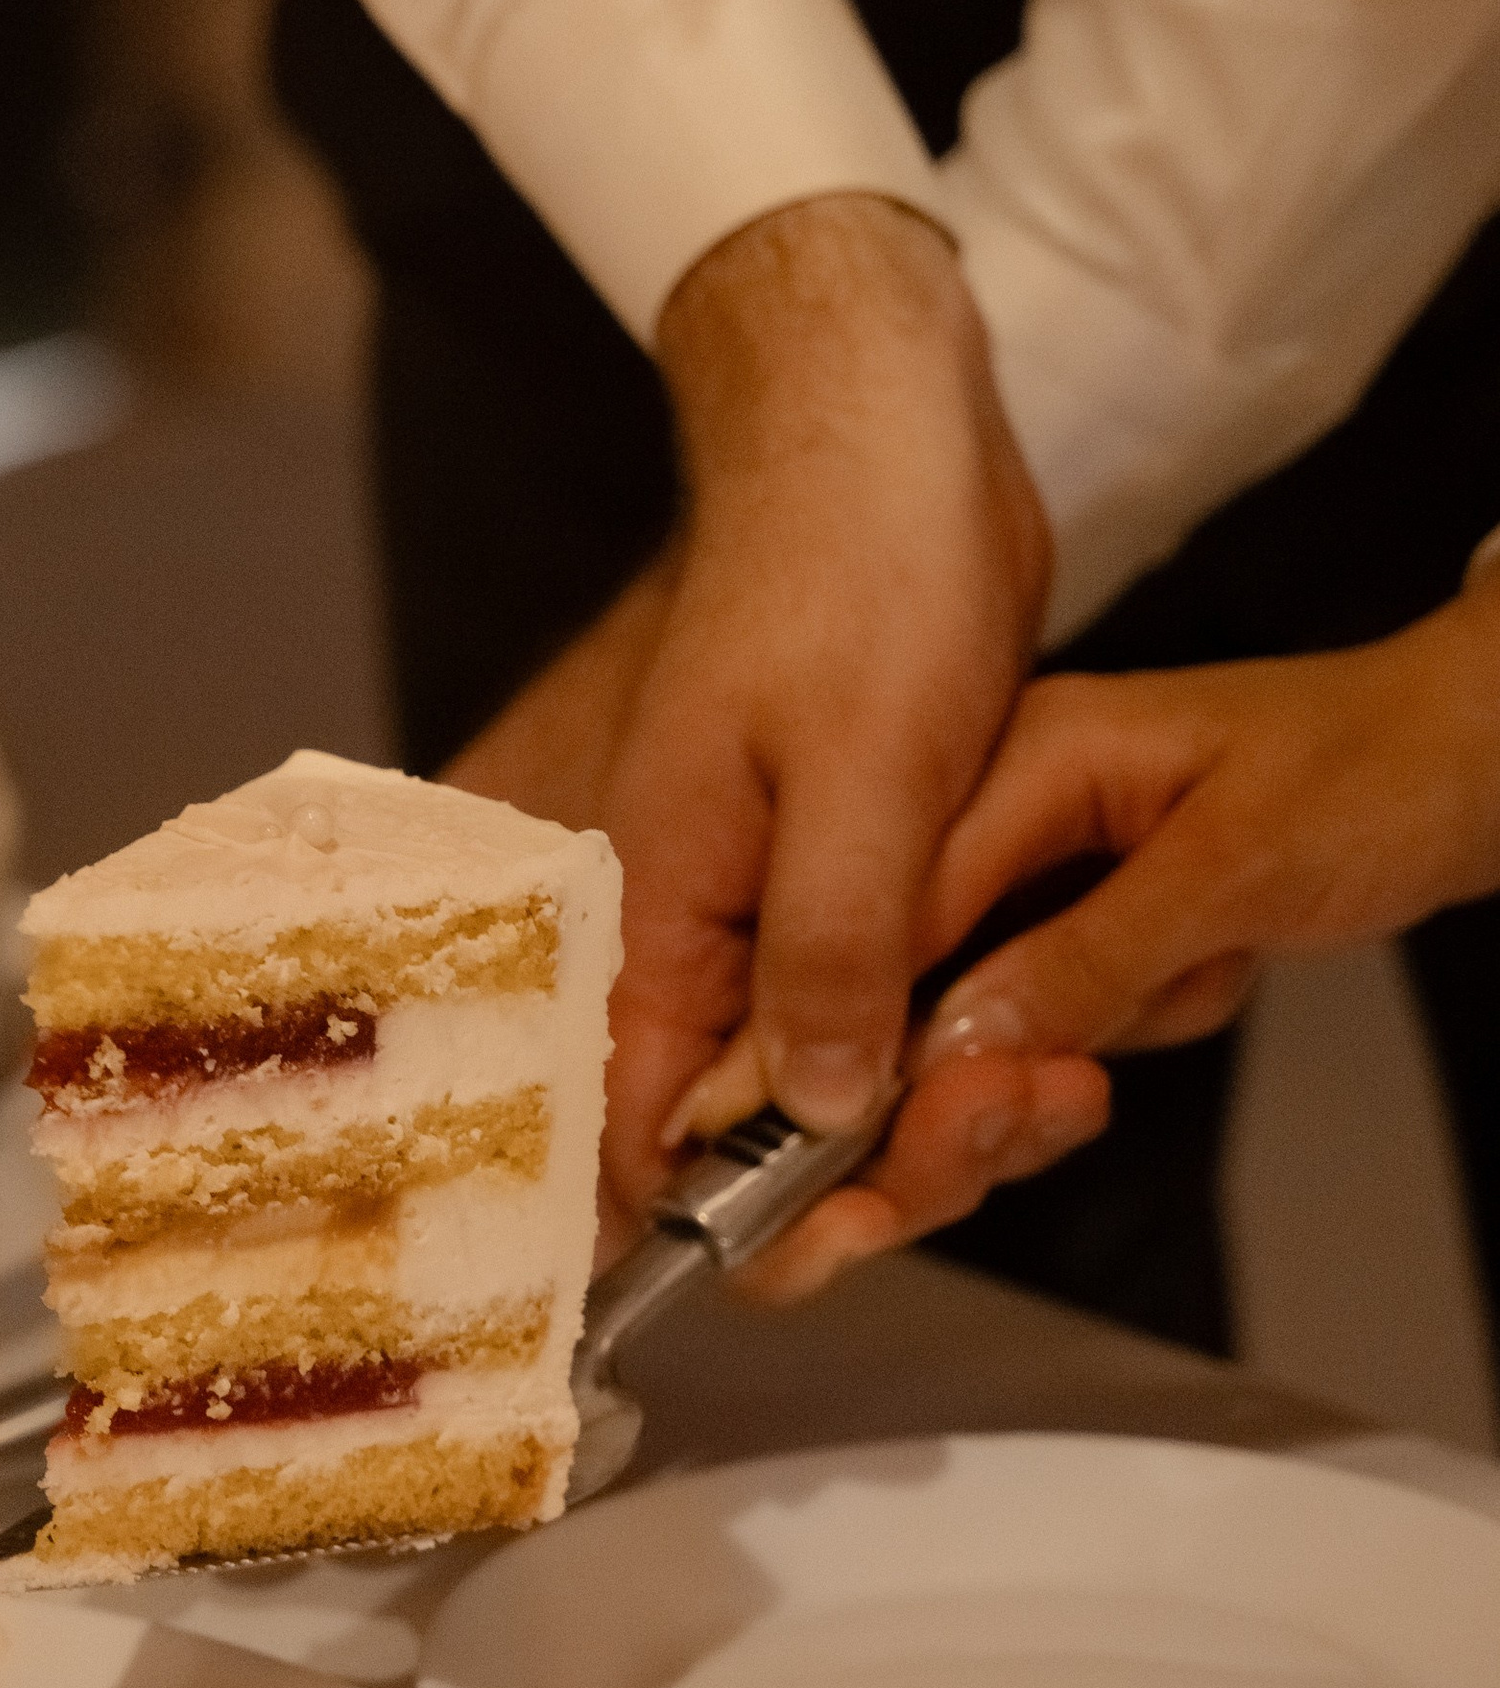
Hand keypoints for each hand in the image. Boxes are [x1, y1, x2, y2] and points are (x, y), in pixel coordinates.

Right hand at [450, 193, 1052, 1236]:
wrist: (877, 435)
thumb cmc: (856, 577)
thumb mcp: (866, 777)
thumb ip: (829, 952)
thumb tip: (809, 1116)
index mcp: (648, 901)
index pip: (630, 1120)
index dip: (712, 1218)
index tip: (824, 1252)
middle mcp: (678, 916)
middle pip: (723, 1121)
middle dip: (857, 1169)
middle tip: (1002, 1137)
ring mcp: (750, 897)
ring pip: (804, 1074)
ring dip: (919, 1113)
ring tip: (1057, 1088)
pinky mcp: (823, 874)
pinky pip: (854, 1006)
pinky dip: (935, 1045)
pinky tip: (1032, 1042)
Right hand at [918, 580, 1499, 1060]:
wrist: (1474, 757)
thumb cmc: (1377, 768)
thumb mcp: (1231, 869)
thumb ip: (1085, 960)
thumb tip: (950, 1046)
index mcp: (1015, 762)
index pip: (886, 910)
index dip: (864, 1024)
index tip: (860, 1125)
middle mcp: (1009, 818)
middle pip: (919, 985)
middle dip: (997, 1063)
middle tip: (1065, 1093)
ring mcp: (1050, 874)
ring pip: (996, 1024)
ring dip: (1104, 1035)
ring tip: (1206, 971)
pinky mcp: (1095, 920)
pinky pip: (1073, 1021)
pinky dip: (1151, 1022)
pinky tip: (1217, 969)